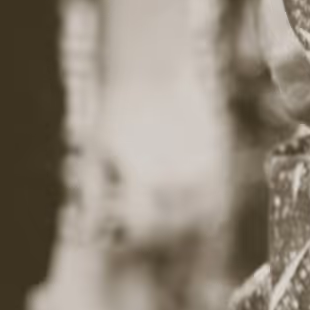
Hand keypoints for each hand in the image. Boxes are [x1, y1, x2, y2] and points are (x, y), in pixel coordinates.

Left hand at [96, 55, 229, 245]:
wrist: (153, 71)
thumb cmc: (117, 113)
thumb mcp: (95, 154)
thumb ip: (92, 198)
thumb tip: (89, 236)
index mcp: (145, 180)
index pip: (143, 231)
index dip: (130, 238)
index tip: (121, 234)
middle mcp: (178, 179)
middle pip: (172, 230)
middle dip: (154, 236)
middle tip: (141, 227)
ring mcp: (204, 172)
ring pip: (200, 222)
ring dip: (182, 228)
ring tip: (164, 217)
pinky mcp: (220, 162)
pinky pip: (218, 203)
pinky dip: (205, 213)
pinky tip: (187, 206)